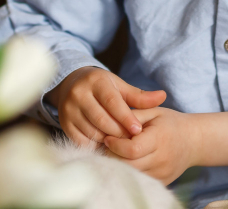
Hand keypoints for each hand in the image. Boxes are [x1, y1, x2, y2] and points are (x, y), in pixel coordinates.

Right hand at [47, 67, 165, 146]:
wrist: (72, 84)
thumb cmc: (102, 87)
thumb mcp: (120, 86)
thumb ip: (140, 95)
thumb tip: (163, 96)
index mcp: (96, 82)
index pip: (113, 102)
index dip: (126, 118)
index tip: (138, 130)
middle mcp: (79, 94)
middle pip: (102, 119)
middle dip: (119, 132)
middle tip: (131, 140)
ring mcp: (69, 109)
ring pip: (92, 131)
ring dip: (108, 140)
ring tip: (121, 144)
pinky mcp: (64, 123)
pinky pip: (81, 140)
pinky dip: (95, 145)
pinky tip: (106, 146)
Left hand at [102, 107, 196, 184]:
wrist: (194, 140)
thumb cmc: (170, 123)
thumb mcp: (153, 111)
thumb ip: (132, 116)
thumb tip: (111, 125)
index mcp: (159, 138)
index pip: (132, 149)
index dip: (115, 145)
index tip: (108, 138)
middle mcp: (162, 159)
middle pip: (129, 165)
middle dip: (113, 156)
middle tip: (107, 148)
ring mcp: (162, 173)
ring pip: (131, 175)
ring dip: (119, 166)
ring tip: (116, 154)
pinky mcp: (162, 182)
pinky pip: (139, 181)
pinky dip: (129, 173)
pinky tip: (127, 162)